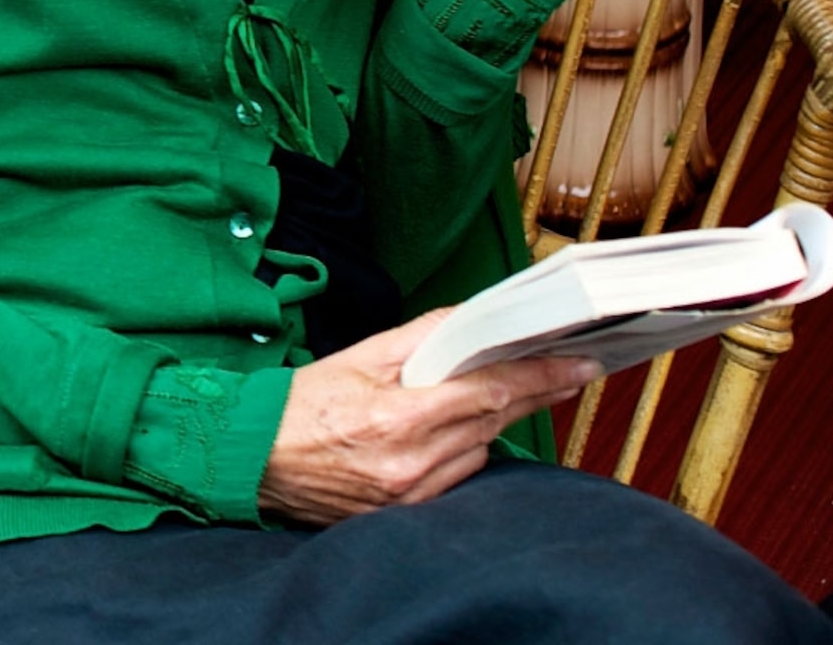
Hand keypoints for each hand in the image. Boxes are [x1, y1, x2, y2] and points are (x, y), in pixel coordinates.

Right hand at [257, 311, 600, 525]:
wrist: (253, 460)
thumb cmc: (298, 404)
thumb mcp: (357, 357)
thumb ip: (420, 339)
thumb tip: (470, 320)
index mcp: (397, 418)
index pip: (489, 392)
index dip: (540, 376)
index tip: (578, 363)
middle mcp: (411, 463)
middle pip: (494, 422)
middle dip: (534, 392)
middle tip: (569, 369)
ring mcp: (411, 495)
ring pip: (480, 450)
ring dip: (490, 421)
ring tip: (484, 395)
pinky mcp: (408, 513)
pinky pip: (458, 476)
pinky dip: (464, 450)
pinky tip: (450, 432)